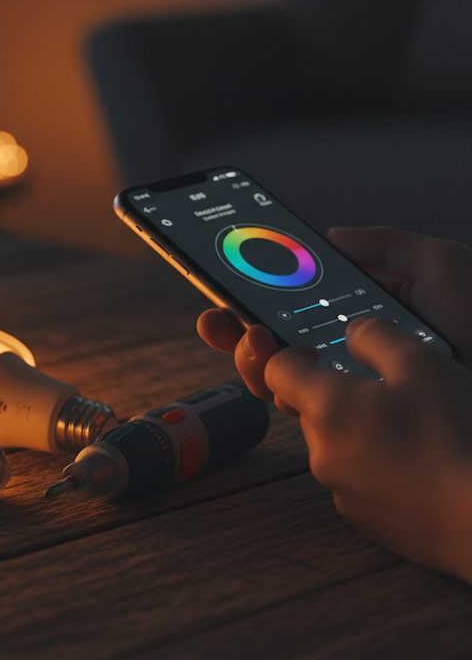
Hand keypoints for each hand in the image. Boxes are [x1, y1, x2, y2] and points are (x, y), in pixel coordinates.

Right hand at [198, 227, 471, 401]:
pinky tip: (275, 366)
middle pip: (275, 346)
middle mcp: (350, 357)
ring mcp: (348, 393)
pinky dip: (272, 386)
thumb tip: (331, 234)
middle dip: (234, 331)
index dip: (257, 299)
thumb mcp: (440, 265)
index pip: (299, 308)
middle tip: (218, 318)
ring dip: (247, 357)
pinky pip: (296, 408)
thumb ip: (386, 243)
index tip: (225, 288)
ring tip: (252, 338)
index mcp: (366, 318)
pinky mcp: (353, 425)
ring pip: (274, 379)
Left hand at [266, 317, 471, 582]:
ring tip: (421, 432)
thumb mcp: (423, 364)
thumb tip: (352, 333)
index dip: (294, 355)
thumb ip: (377, 337)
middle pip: (311, 412)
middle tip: (394, 394)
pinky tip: (427, 467)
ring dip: (365, 434)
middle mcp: (322, 454)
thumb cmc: (458, 437)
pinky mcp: (368, 522)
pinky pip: (363, 483)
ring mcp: (343, 493)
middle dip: (340, 396)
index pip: (277, 370)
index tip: (323, 353)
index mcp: (326, 409)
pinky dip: (384, 470)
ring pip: (339, 448)